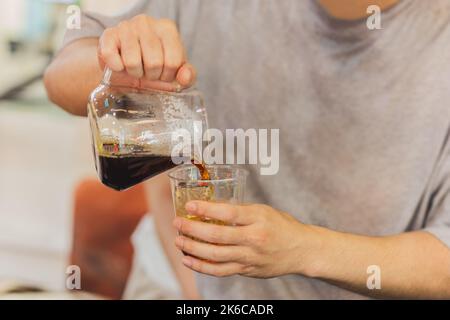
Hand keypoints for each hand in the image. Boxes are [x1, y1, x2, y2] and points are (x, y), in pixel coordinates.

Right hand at [98, 14, 195, 90]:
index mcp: (168, 29)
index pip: (173, 61)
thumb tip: (185, 77)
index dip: (168, 76)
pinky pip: (111, 56)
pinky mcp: (108, 35)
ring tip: (136, 69)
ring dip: (135, 73)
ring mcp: (126, 26)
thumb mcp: (175, 72)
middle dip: (151, 76)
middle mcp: (146, 22)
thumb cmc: (154, 67)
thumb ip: (187, 75)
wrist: (126, 66)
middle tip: (148, 73)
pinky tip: (121, 65)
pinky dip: (117, 68)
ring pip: (133, 62)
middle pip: (154, 63)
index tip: (163, 74)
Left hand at [172, 201, 316, 277]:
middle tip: (178, 222)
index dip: (206, 209)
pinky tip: (189, 260)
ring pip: (214, 256)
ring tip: (179, 240)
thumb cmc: (282, 226)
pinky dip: (201, 267)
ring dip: (192, 248)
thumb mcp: (263, 211)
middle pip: (217, 236)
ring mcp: (250, 257)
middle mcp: (254, 239)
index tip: (190, 205)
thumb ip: (239, 210)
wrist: (302, 251)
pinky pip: (220, 271)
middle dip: (192, 229)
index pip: (228, 212)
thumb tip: (211, 206)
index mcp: (258, 219)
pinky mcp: (247, 270)